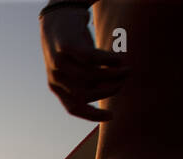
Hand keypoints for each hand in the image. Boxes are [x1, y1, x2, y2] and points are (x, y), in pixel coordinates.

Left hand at [41, 5, 128, 120]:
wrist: (57, 18)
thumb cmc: (72, 46)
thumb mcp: (78, 67)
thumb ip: (90, 80)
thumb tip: (112, 89)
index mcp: (57, 87)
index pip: (74, 108)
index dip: (92, 115)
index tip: (111, 116)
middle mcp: (56, 78)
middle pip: (84, 94)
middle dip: (107, 91)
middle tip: (123, 82)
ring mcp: (59, 63)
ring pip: (89, 76)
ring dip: (112, 75)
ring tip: (126, 70)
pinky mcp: (66, 46)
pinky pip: (90, 58)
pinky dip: (107, 60)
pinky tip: (120, 59)